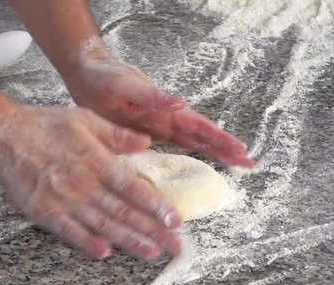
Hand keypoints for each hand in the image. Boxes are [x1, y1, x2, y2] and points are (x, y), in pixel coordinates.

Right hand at [0, 105, 182, 259]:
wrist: (4, 136)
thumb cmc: (45, 125)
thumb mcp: (85, 119)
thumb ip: (117, 134)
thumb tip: (147, 142)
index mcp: (97, 161)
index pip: (134, 188)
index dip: (157, 206)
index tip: (176, 221)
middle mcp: (85, 184)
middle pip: (124, 212)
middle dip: (152, 231)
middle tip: (173, 246)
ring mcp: (64, 200)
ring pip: (103, 225)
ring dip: (128, 241)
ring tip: (151, 253)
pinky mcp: (45, 212)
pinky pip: (69, 231)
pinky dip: (87, 243)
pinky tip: (104, 253)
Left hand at [62, 49, 254, 167]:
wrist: (86, 72)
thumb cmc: (105, 76)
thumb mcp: (124, 85)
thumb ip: (151, 95)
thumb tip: (181, 103)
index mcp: (164, 109)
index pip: (199, 127)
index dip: (219, 139)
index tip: (240, 150)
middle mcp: (166, 117)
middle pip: (202, 136)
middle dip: (225, 148)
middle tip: (247, 163)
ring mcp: (158, 124)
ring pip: (192, 140)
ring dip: (214, 151)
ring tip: (235, 162)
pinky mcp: (146, 130)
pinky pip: (175, 143)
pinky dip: (192, 151)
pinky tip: (200, 159)